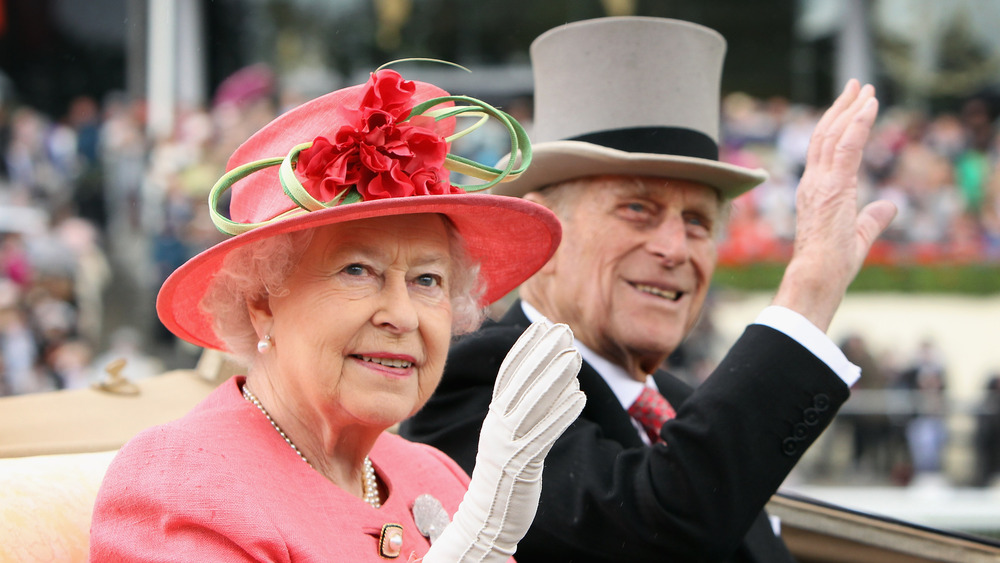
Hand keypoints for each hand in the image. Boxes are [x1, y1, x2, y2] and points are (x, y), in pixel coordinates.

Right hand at [423, 320, 584, 561]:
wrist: (488, 517)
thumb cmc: (505, 475)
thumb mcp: (510, 437)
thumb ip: (521, 411)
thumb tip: (543, 380)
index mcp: (495, 417)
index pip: (508, 374)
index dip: (525, 348)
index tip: (542, 326)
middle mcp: (498, 426)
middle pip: (520, 383)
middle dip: (542, 353)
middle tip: (563, 331)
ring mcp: (508, 444)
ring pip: (532, 404)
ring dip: (555, 378)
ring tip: (575, 356)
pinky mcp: (521, 464)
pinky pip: (543, 434)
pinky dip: (561, 414)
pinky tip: (580, 397)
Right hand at [772, 80, 897, 330]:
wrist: (817, 275)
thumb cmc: (832, 264)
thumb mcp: (859, 236)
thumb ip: (873, 217)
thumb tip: (890, 206)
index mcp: (815, 191)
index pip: (824, 150)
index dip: (837, 125)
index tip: (851, 106)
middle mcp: (813, 182)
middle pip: (825, 134)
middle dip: (841, 107)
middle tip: (856, 86)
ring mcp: (820, 182)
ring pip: (834, 134)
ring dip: (851, 108)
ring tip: (865, 88)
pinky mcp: (833, 185)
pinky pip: (846, 146)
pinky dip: (858, 123)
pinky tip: (869, 106)